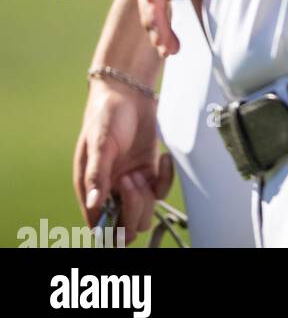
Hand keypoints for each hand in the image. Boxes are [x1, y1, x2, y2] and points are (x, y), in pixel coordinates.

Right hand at [73, 81, 173, 243]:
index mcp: (91, 188)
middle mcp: (112, 190)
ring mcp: (132, 182)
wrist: (128, 90)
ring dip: (145, 198)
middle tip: (130, 180)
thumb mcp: (99, 142)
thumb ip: (97, 174)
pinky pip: (161, 191)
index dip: (111, 227)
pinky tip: (162, 159)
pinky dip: (166, 179)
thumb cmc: (106, 114)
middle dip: (131, 209)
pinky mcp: (150, 171)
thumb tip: (93, 204)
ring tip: (138, 171)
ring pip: (144, 214)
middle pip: (125, 226)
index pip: (100, 226)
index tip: (121, 204)